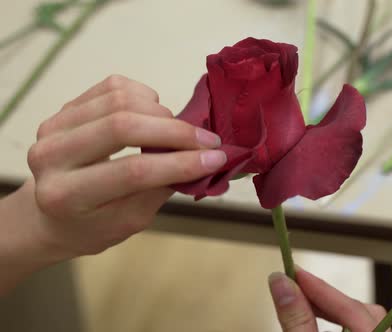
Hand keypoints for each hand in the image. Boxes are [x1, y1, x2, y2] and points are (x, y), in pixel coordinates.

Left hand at [5, 75, 225, 265]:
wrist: (49, 215)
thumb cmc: (93, 225)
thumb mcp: (131, 221)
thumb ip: (161, 188)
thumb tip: (204, 158)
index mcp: (65, 196)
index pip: (133, 171)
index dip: (180, 162)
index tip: (216, 158)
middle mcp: (50, 156)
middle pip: (122, 126)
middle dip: (176, 132)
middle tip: (208, 140)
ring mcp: (52, 127)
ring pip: (119, 99)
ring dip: (162, 112)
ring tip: (179, 132)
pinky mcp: (63, 108)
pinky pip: (113, 86)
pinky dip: (145, 97)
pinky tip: (155, 116)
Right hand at [268, 267, 389, 331]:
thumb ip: (296, 320)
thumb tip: (280, 282)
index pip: (353, 309)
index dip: (321, 290)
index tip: (293, 273)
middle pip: (364, 312)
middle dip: (327, 300)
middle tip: (294, 286)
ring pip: (363, 323)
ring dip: (331, 312)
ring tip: (301, 304)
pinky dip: (339, 325)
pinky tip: (315, 323)